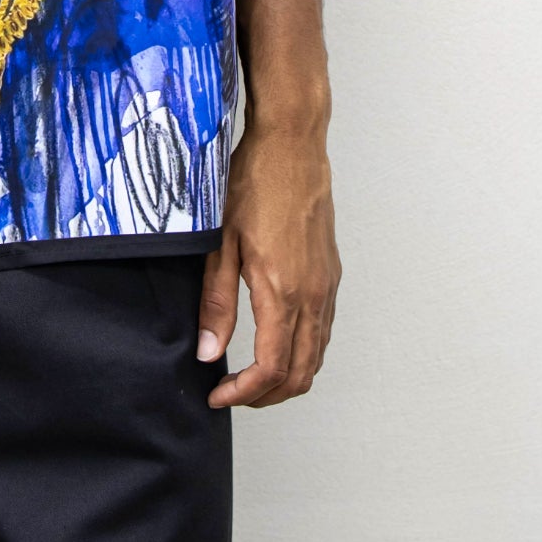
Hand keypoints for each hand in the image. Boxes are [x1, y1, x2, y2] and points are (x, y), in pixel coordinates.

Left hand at [196, 121, 340, 408]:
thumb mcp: (221, 243)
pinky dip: (303, 352)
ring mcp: (327, 285)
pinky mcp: (332, 274)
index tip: (218, 395)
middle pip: (301, 374)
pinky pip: (324, 331)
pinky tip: (276, 343)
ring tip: (250, 375)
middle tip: (232, 393)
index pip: (272, 368)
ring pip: (317, 356)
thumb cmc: (253, 184)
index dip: (244, 393)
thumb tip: (209, 352)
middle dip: (266, 395)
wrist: (292, 145)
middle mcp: (314, 295)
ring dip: (287, 377)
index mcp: (284, 290)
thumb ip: (216, 302)